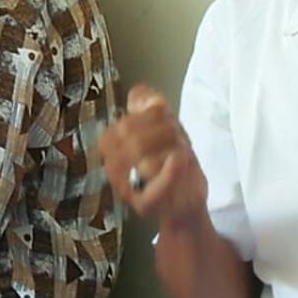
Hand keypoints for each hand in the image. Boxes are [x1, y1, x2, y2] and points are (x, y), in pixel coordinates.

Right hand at [98, 83, 207, 225]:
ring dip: (172, 148)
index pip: (122, 126)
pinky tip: (180, 160)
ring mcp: (127, 190)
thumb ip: (147, 105)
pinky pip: (156, 188)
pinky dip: (170, 172)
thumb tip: (137, 92)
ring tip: (182, 151)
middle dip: (162, 130)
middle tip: (178, 135)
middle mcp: (113, 169)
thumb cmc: (171, 163)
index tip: (165, 117)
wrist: (184, 202)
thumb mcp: (162, 127)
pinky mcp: (146, 206)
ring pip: (146, 160)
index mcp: (112, 148)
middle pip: (132, 138)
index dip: (146, 115)